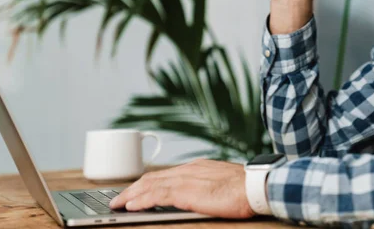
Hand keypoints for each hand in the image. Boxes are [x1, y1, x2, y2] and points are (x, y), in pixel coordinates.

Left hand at [109, 159, 254, 218]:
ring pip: (150, 185)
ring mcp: (186, 179)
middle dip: (133, 189)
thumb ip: (208, 186)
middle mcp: (188, 170)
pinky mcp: (185, 192)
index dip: (147, 183)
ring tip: (118, 204)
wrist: (255, 186)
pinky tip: (131, 207)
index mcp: (197, 167)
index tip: (136, 191)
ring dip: (131, 195)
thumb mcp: (222, 182)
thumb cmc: (245, 188)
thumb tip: (201, 196)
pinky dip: (141, 200)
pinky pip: (155, 195)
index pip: (165, 174)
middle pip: (153, 177)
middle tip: (119, 199)